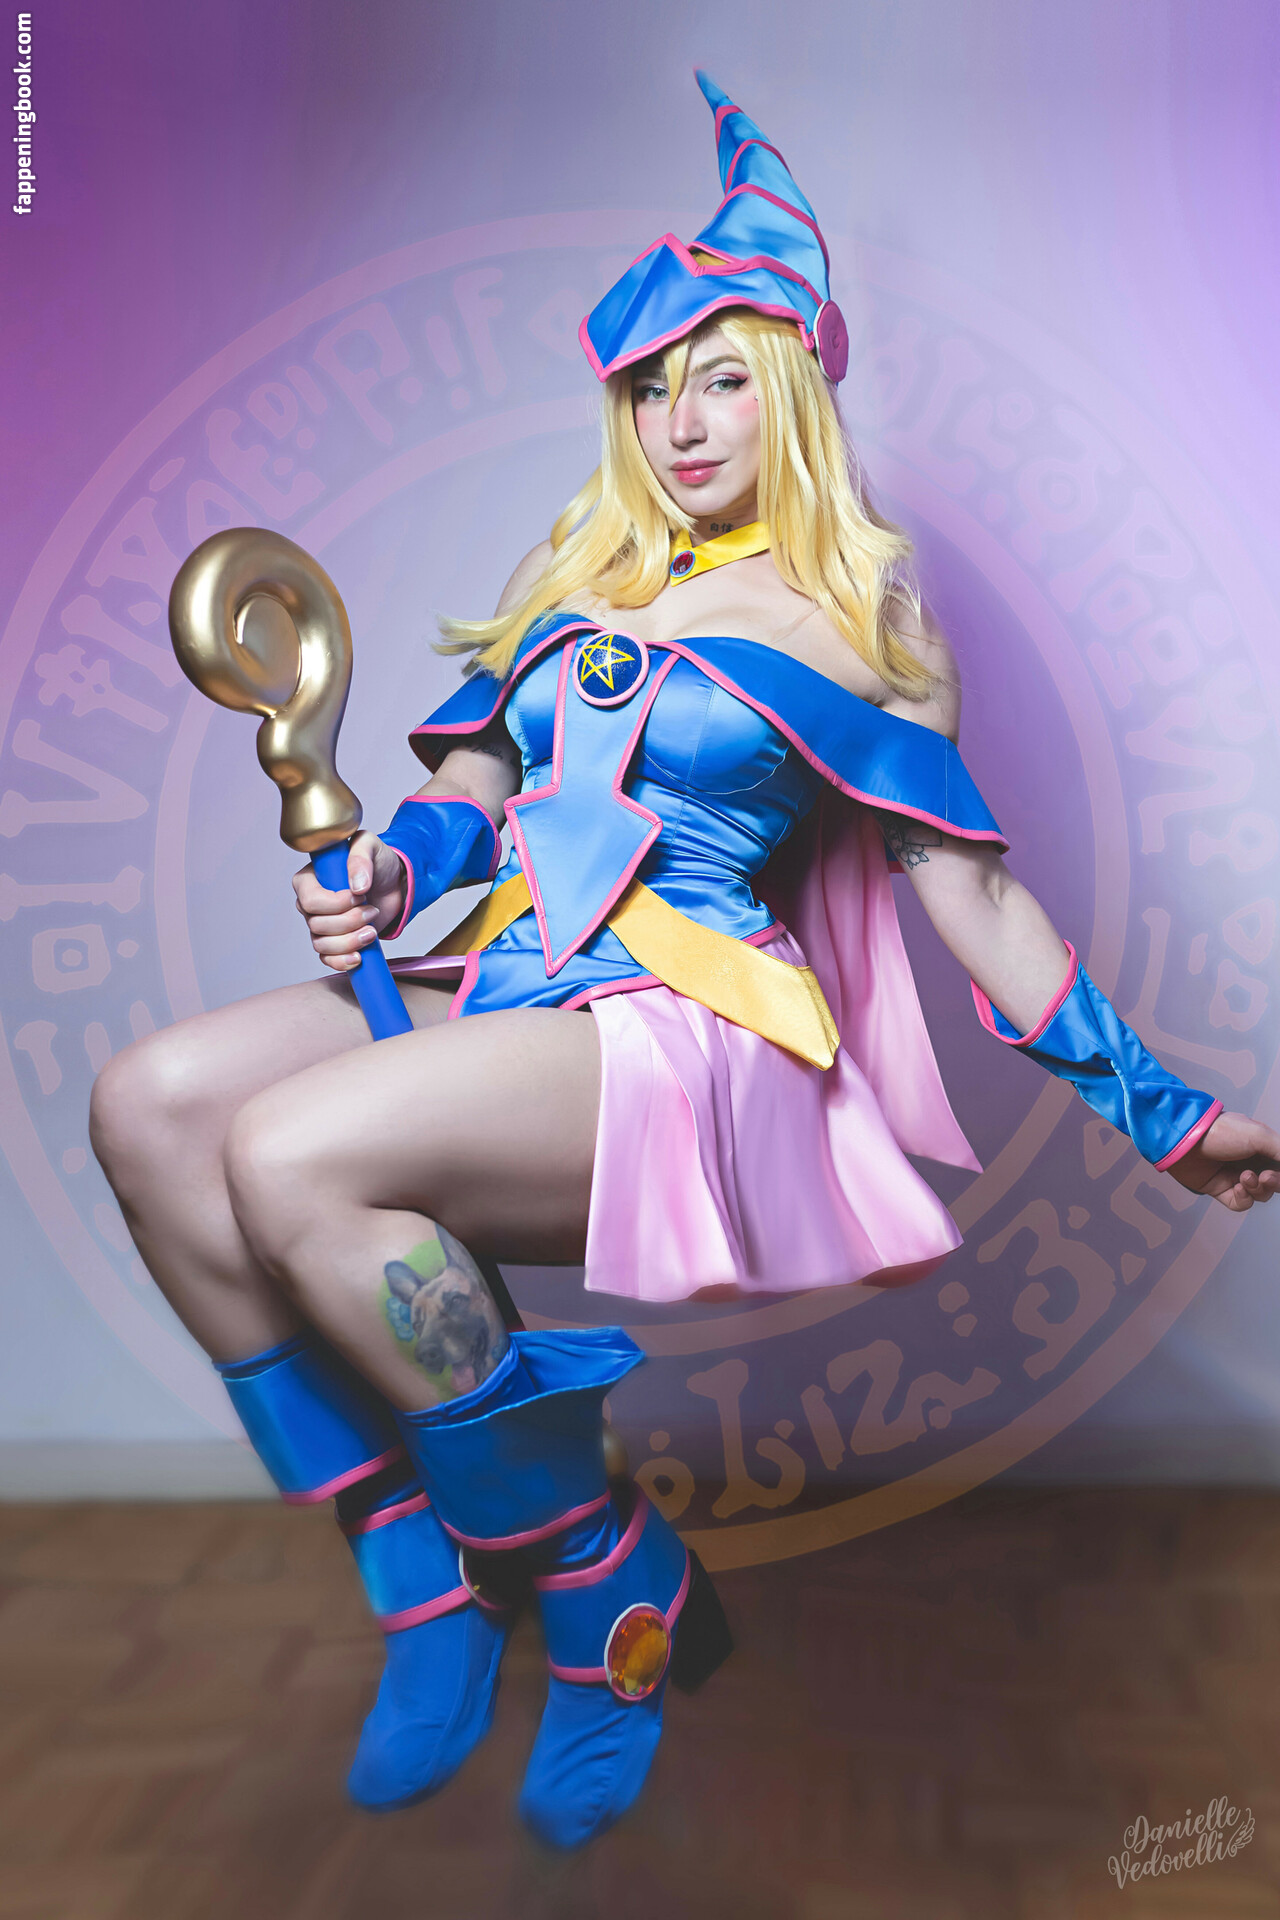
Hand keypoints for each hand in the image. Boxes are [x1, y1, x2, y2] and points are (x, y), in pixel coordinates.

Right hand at [292, 831, 406, 972]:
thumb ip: (360, 858)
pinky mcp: (335, 940)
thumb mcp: (370, 846)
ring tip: (371, 932)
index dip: (335, 904)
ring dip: (350, 942)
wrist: (395, 883)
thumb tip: (356, 886)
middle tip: (371, 910)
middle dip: (349, 922)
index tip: (358, 896)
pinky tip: (358, 957)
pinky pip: (328, 959)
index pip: (309, 900)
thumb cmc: (377, 861)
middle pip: (318, 924)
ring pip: (322, 944)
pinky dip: (342, 961)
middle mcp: (311, 904)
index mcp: (310, 879)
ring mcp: (321, 924)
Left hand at [1164, 1110, 1279, 1210]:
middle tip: (1265, 1177)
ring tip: (1244, 1177)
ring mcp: (1236, 1176)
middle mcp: (1252, 1162)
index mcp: (1263, 1147)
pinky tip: (1237, 1188)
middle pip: (1276, 1184)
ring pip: (1261, 1195)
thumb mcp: (1259, 1135)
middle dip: (1274, 1183)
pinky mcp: (1220, 1189)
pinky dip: (1243, 1199)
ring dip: (1257, 1189)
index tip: (1275, 1173)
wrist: (1184, 1140)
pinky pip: (1241, 1203)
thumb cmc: (1221, 1132)